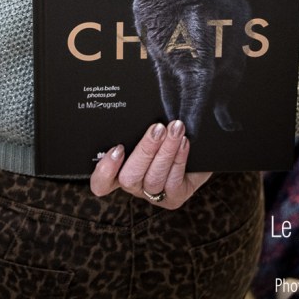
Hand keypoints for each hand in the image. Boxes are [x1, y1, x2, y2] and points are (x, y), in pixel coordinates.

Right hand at [90, 120, 211, 209]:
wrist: (197, 148)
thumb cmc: (166, 132)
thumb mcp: (148, 126)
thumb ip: (137, 122)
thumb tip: (134, 100)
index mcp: (120, 168)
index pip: (101, 182)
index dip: (104, 170)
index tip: (117, 148)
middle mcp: (134, 184)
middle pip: (128, 178)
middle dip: (144, 151)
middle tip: (158, 128)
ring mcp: (153, 194)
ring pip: (153, 178)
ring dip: (166, 151)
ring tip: (176, 128)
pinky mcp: (174, 198)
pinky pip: (173, 183)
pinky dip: (179, 159)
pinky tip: (184, 142)